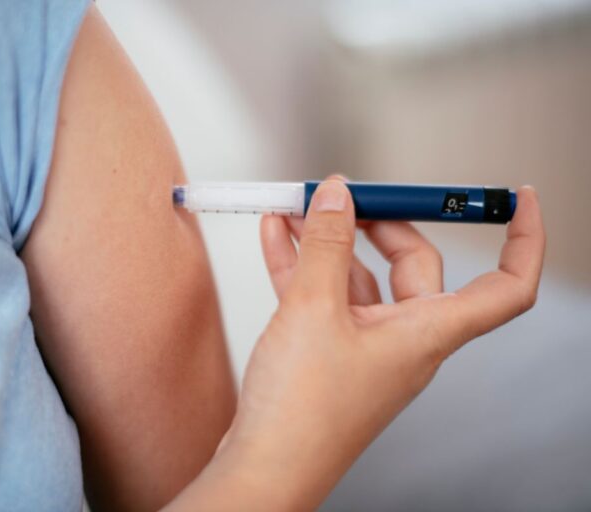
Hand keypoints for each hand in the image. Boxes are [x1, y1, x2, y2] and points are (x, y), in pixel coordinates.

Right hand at [218, 177, 544, 509]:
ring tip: (294, 207)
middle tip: (344, 193)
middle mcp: (403, 339)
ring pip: (359, 278)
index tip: (516, 197)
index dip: (522, 239)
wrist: (263, 467)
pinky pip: (323, 297)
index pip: (506, 286)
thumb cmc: (302, 410)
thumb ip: (327, 244)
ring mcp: (364, 347)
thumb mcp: (313, 309)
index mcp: (426, 333)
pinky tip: (276, 236)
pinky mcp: (328, 353)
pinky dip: (302, 265)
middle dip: (379, 222)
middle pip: (414, 265)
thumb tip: (337, 193)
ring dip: (327, 241)